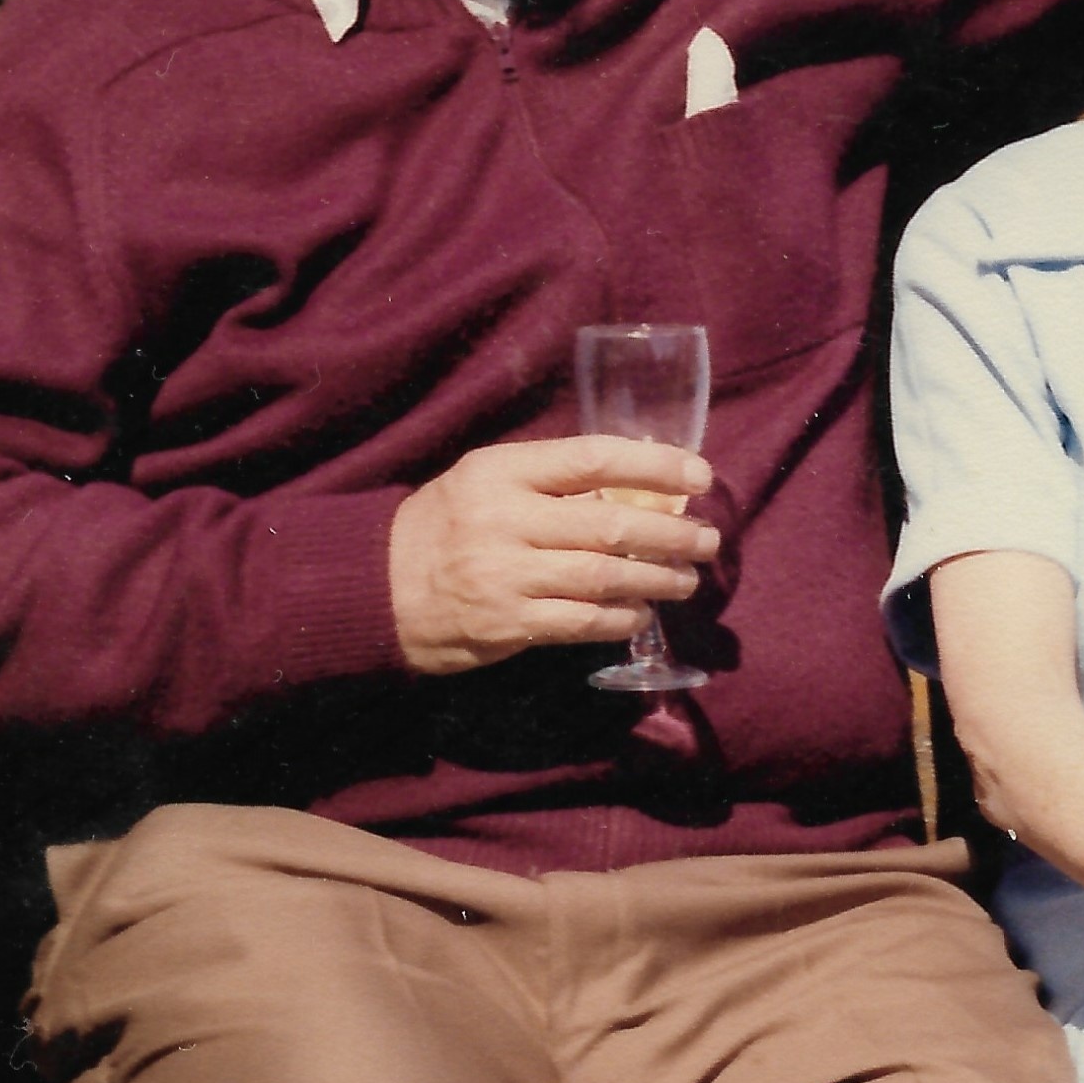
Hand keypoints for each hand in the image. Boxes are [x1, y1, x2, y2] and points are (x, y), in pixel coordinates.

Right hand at [389, 436, 717, 675]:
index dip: (656, 465)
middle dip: (672, 533)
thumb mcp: (487, 481)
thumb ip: (552, 479)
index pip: (594, 457)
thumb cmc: (447, 524)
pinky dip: (622, 618)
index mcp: (502, 472)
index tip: (700, 475)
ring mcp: (506, 576)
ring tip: (686, 579)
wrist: (377, 587)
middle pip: (611, 524)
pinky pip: (583, 622)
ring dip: (658, 578)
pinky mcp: (508, 624)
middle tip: (707, 540)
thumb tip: (639, 484)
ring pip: (605, 576)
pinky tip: (642, 613)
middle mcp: (505, 520)